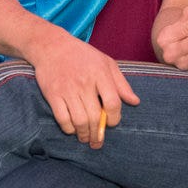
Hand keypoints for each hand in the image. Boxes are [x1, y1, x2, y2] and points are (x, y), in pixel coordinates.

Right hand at [29, 29, 138, 148]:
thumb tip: (135, 102)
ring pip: (79, 121)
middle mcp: (85, 83)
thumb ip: (121, 83)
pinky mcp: (53, 94)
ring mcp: (68, 89)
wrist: (52, 46)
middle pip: (94, 116)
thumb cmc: (83, 55)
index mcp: (101, 74)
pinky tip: (73, 129)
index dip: (114, 118)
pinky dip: (69, 129)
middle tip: (98, 141)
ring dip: (84, 135)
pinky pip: (62, 119)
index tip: (112, 123)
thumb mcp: (106, 63)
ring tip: (86, 138)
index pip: (113, 103)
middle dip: (97, 134)